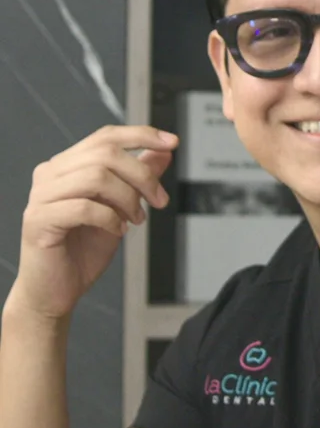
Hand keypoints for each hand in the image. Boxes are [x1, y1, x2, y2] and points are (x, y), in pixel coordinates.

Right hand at [7, 125, 177, 321]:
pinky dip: (110, 217)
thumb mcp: (122, 207)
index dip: (142, 135)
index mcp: (68, 164)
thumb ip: (139, 177)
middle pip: (106, 154)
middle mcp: (50, 173)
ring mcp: (41, 196)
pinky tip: (118, 230)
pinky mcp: (38, 221)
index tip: (173, 142)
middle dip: (142, 175)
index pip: (106, 136)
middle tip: (159, 199)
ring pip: (96, 177)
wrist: (56, 292)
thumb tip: (164, 151)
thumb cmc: (83, 249)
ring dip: (128, 198)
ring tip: (137, 219)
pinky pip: (83, 207)